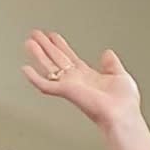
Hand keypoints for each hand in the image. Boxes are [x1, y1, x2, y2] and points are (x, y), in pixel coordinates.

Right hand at [21, 30, 140, 127]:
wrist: (121, 115)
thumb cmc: (124, 103)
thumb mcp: (120, 75)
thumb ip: (112, 64)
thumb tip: (107, 53)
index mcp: (89, 77)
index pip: (70, 58)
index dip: (60, 46)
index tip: (53, 36)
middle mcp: (77, 81)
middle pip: (57, 59)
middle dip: (45, 46)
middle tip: (35, 35)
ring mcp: (70, 86)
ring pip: (49, 67)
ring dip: (38, 55)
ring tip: (29, 42)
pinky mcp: (65, 92)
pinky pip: (45, 85)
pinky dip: (34, 78)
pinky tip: (26, 69)